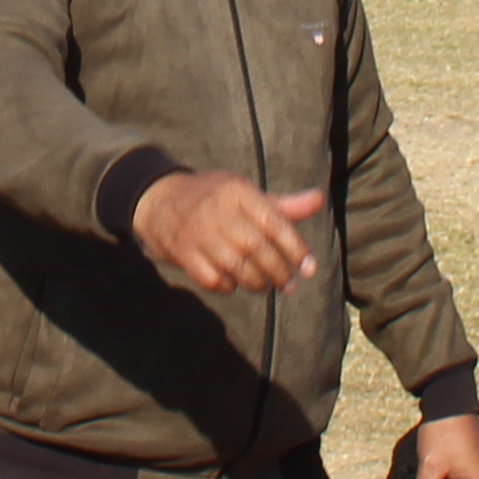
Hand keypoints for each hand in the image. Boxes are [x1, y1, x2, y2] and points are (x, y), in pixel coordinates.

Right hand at [131, 170, 322, 295]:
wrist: (158, 201)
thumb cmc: (213, 197)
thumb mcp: (245, 193)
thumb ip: (282, 204)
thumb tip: (319, 200)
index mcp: (238, 192)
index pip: (275, 222)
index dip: (296, 248)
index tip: (309, 269)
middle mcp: (218, 211)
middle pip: (258, 248)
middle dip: (279, 271)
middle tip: (289, 284)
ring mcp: (199, 233)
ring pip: (237, 267)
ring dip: (257, 282)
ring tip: (266, 285)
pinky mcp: (183, 253)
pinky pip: (213, 279)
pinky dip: (229, 286)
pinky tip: (235, 283)